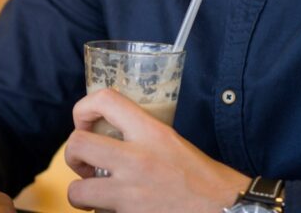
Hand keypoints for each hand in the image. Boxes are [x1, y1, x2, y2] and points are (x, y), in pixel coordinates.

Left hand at [64, 88, 250, 211]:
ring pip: (77, 191)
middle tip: (86, 165)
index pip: (106, 100)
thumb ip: (142, 136)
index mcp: (152, 133)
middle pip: (76, 144)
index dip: (83, 108)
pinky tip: (120, 212)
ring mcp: (131, 194)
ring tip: (99, 195)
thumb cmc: (206, 180)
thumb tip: (110, 137)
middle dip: (73, 157)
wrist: (227, 212)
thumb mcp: (174, 142)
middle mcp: (138, 160)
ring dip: (83, 195)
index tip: (84, 123)